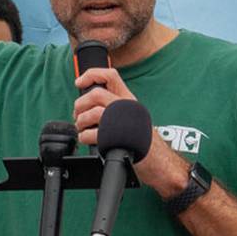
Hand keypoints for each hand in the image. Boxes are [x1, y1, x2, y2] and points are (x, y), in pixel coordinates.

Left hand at [71, 67, 180, 194]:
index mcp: (128, 99)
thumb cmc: (142, 140)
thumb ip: (112, 106)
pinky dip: (84, 136)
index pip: (110, 75)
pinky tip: (87, 139)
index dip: (91, 75)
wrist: (159, 160)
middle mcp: (127, 106)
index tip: (79, 82)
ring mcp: (123, 121)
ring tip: (82, 129)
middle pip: (96, 94)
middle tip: (78, 115)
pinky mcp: (118, 138)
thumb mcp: (130, 116)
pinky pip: (92, 133)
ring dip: (81, 122)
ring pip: (93, 113)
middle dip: (80, 104)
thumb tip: (86, 104)